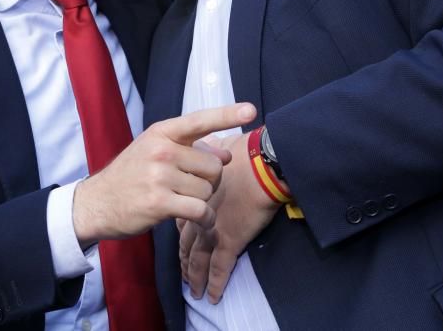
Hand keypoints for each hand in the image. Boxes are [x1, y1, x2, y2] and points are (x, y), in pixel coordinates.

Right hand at [73, 103, 255, 245]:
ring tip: (184, 200)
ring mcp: (159, 176)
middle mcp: (161, 150)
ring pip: (209, 189)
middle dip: (210, 180)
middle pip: (214, 165)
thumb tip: (226, 155)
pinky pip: (201, 210)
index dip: (228, 114)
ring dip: (204, 200)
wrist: (97, 202)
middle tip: (190, 186)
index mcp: (162, 132)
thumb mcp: (155, 151)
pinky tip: (198, 219)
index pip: (200, 120)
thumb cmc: (132, 175)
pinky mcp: (159, 203)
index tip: (251, 110)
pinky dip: (205, 219)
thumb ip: (191, 149)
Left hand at [178, 133, 282, 302]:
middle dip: (184, 257)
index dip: (179, 224)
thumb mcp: (221, 146)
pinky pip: (219, 268)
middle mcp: (200, 212)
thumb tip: (214, 145)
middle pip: (185, 240)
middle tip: (182, 271)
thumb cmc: (246, 151)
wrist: (264, 162)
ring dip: (194, 274)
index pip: (181, 213)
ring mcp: (213, 228)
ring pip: (197, 258)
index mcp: (197, 191)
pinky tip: (211, 296)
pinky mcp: (230, 240)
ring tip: (193, 289)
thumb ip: (212, 151)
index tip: (179, 234)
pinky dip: (214, 283)